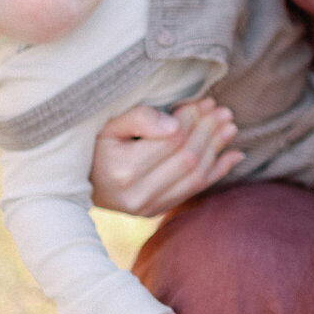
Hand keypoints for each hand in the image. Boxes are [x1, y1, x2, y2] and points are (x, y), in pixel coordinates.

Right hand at [90, 98, 239, 215]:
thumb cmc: (95, 144)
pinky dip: (216, 172)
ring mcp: (147, 208)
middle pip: (187, 159)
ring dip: (216, 150)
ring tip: (230, 127)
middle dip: (208, 132)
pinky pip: (192, 191)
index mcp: (122, 169)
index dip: (192, 119)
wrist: (79, 179)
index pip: (172, 140)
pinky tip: (233, 155)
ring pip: (194, 177)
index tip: (206, 101)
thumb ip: (139, 118)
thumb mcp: (109, 123)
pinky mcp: (155, 212)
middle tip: (224, 112)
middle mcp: (136, 195)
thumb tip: (175, 125)